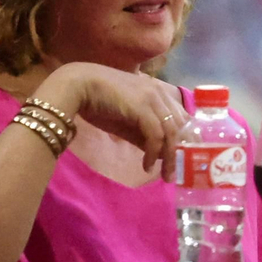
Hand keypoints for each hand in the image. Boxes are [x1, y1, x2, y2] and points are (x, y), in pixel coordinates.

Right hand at [39, 63, 189, 179]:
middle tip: (175, 171)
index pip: (181, 116)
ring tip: (165, 175)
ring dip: (169, 157)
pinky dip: (153, 153)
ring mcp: (152, 98)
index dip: (184, 138)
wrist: (77, 86)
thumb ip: (142, 135)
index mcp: (157, 91)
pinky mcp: (142, 107)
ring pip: (171, 132)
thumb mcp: (125, 122)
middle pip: (180, 125)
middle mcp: (159, 92)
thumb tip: (157, 154)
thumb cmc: (98, 102)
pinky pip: (156, 135)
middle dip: (181, 151)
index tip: (181, 158)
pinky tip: (146, 165)